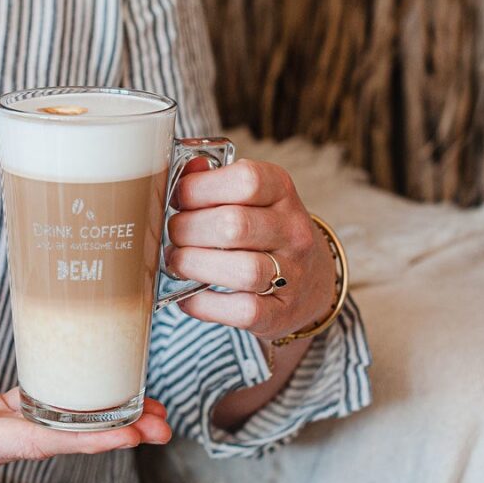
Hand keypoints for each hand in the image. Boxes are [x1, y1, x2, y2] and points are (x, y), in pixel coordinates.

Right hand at [0, 323, 170, 482]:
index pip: (27, 439)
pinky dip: (65, 414)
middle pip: (52, 442)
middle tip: (161, 421)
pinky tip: (92, 397)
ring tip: (145, 411)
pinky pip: (30, 422)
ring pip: (47, 435)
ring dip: (94, 426)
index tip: (129, 431)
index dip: (81, 435)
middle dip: (107, 433)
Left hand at [166, 159, 335, 341]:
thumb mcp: (249, 196)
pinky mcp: (280, 313)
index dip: (200, 188)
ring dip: (195, 265)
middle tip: (174, 234)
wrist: (309, 282)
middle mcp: (293, 231)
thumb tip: (185, 168)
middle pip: (235, 226)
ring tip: (178, 261)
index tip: (178, 198)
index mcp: (282, 191)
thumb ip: (215, 180)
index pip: (246, 181)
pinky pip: (241, 311)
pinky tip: (190, 295)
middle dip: (188, 229)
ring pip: (243, 270)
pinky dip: (204, 304)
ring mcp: (292, 274)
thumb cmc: (263, 231)